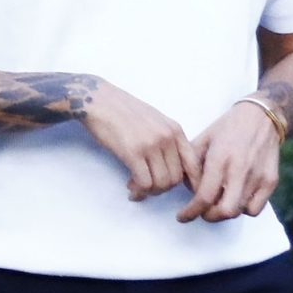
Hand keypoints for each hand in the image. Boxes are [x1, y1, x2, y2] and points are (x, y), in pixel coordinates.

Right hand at [79, 81, 198, 202]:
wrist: (99, 100)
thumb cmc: (123, 111)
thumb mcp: (155, 120)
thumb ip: (167, 140)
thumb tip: (172, 166)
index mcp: (175, 129)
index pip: (193, 164)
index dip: (192, 183)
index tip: (182, 192)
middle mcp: (167, 137)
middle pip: (176, 178)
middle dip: (162, 189)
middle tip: (148, 188)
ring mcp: (151, 144)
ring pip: (161, 183)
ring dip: (149, 192)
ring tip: (136, 188)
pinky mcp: (133, 152)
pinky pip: (144, 182)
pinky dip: (138, 190)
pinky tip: (130, 188)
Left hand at [179, 99, 280, 222]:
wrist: (262, 116)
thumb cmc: (228, 128)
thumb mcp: (203, 139)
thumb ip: (191, 164)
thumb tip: (186, 189)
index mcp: (220, 158)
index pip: (205, 197)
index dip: (191, 212)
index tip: (182, 216)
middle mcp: (240, 169)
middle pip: (225, 211)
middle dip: (209, 216)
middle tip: (202, 211)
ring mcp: (258, 176)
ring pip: (240, 211)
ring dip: (225, 213)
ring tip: (218, 203)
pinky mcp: (271, 180)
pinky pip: (255, 208)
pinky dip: (243, 209)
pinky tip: (236, 198)